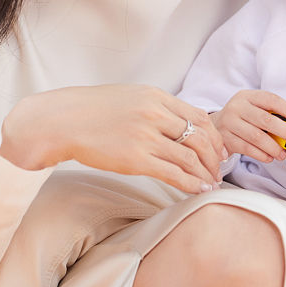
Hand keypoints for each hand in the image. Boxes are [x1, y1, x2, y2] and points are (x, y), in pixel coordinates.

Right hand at [0, 84, 226, 194]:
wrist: (65, 120)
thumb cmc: (95, 110)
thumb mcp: (132, 97)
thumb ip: (157, 107)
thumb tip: (179, 123)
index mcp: (156, 96)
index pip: (200, 116)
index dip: (215, 136)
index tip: (220, 150)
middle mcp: (155, 113)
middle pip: (201, 137)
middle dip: (214, 157)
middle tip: (219, 171)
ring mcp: (146, 136)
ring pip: (190, 157)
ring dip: (205, 173)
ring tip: (210, 183)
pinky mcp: (136, 158)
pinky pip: (174, 173)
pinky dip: (191, 183)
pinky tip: (197, 189)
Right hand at [211, 90, 285, 163]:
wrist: (215, 127)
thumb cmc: (242, 119)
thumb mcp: (253, 109)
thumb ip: (271, 114)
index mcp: (247, 96)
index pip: (270, 99)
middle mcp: (236, 106)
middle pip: (265, 119)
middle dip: (285, 131)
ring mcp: (229, 122)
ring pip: (257, 136)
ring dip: (274, 147)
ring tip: (283, 154)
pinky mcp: (225, 138)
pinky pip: (247, 148)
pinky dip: (261, 154)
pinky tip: (270, 158)